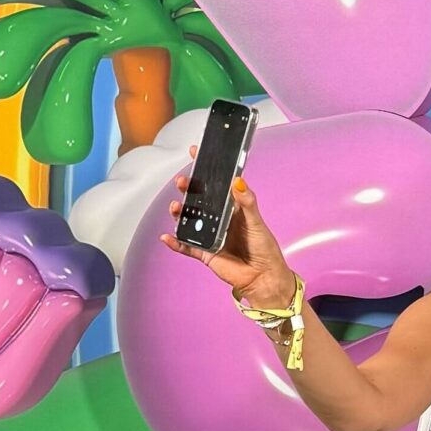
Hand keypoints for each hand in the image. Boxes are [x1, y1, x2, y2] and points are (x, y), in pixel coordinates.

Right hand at [164, 160, 295, 308]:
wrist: (263, 277)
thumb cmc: (263, 247)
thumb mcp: (256, 221)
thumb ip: (246, 202)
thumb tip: (237, 181)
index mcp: (231, 208)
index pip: (216, 185)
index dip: (205, 170)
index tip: (195, 153)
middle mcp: (218, 220)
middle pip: (198, 201)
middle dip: (188, 190)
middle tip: (182, 182)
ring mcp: (209, 236)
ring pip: (188, 221)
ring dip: (179, 213)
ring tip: (175, 207)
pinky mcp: (205, 253)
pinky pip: (186, 247)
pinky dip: (175, 243)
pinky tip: (166, 237)